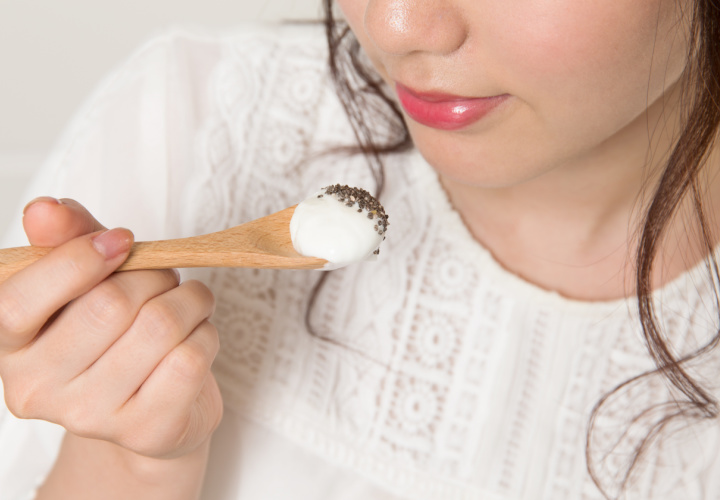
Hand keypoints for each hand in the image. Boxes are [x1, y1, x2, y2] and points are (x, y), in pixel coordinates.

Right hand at [0, 198, 222, 459]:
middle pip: (109, 305)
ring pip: (160, 326)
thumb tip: (44, 208)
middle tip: (165, 279)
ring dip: (190, 300)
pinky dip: (206, 333)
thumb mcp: (88, 283)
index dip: (77, 260)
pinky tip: (196, 337)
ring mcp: (90, 418)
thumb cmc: (117, 337)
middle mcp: (37, 390)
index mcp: (11, 346)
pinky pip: (191, 357)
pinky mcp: (146, 431)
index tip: (122, 241)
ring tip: (189, 304)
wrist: (152, 408)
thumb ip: (67, 242)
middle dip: (154, 276)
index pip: (18, 300)